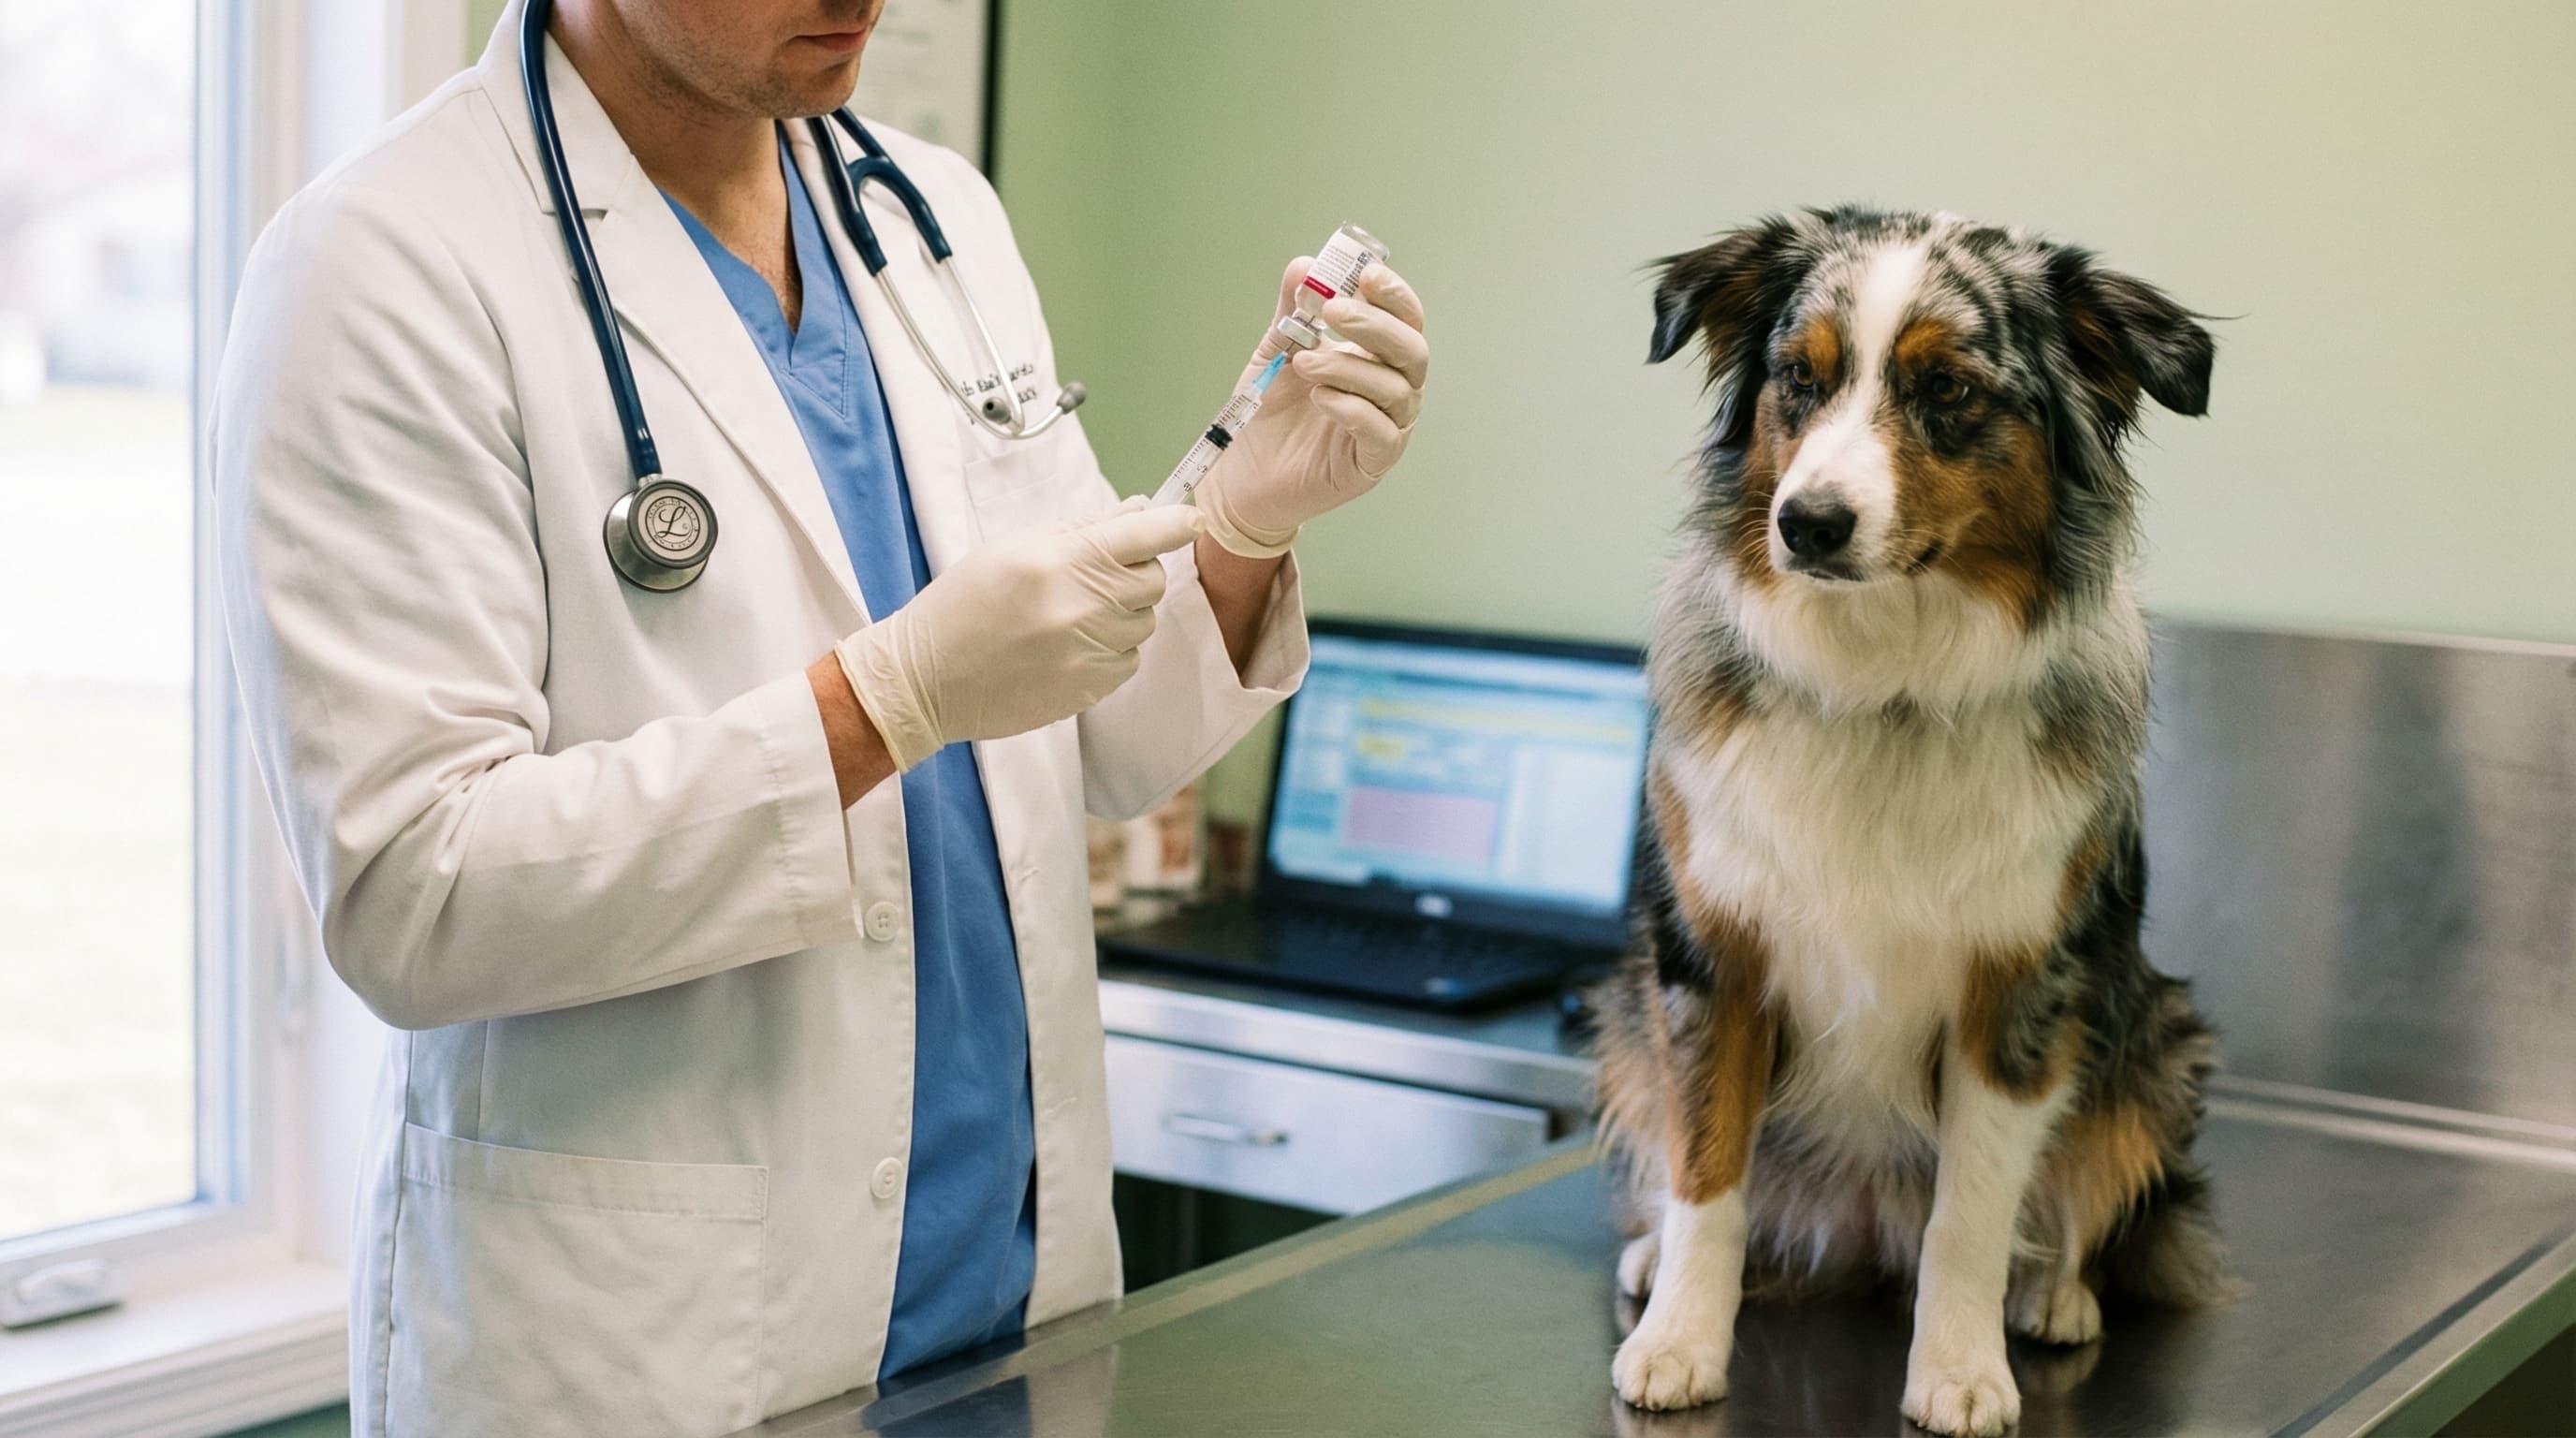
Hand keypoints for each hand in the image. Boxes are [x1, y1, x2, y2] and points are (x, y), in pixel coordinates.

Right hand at [835, 501, 1203, 769]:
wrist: (927, 679)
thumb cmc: (964, 604)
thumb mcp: (1013, 548)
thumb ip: (1084, 528)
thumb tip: (1141, 509)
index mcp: (1062, 561)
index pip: (1144, 535)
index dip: (1176, 523)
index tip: (1191, 519)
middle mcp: (1083, 606)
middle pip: (1154, 580)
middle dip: (1138, 570)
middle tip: (1100, 573)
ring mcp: (1090, 652)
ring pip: (1144, 622)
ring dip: (1123, 612)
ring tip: (1074, 613)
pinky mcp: (1090, 689)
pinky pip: (1129, 660)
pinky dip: (1112, 648)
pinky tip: (1071, 645)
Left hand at [1197, 258, 1428, 556]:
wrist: (1244, 474)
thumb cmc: (1270, 412)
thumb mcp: (1276, 350)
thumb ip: (1293, 310)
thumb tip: (1304, 264)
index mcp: (1377, 358)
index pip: (1405, 320)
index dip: (1394, 295)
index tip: (1366, 274)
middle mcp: (1393, 391)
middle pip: (1412, 351)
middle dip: (1375, 324)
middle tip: (1333, 310)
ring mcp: (1387, 428)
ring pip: (1396, 390)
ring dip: (1348, 367)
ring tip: (1302, 364)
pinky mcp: (1371, 464)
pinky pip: (1381, 433)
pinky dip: (1352, 408)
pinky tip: (1320, 397)